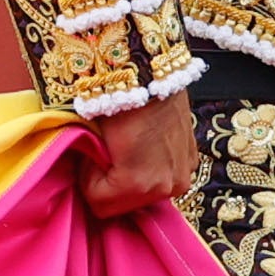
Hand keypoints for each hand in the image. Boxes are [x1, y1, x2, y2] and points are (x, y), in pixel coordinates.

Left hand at [74, 89, 197, 219]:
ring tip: (126, 147)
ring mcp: (182, 176)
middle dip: (110, 183)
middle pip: (124, 205)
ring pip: (144, 195)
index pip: (99, 205)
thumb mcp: (92, 136)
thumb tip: (84, 172)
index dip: (88, 181)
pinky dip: (150, 168)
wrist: (151, 69)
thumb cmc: (117, 98)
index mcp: (137, 183)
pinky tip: (145, 146)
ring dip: (130, 178)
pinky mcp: (190, 162)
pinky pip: (162, 179)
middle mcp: (165, 186)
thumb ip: (88, 165)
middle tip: (106, 151)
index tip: (90, 156)